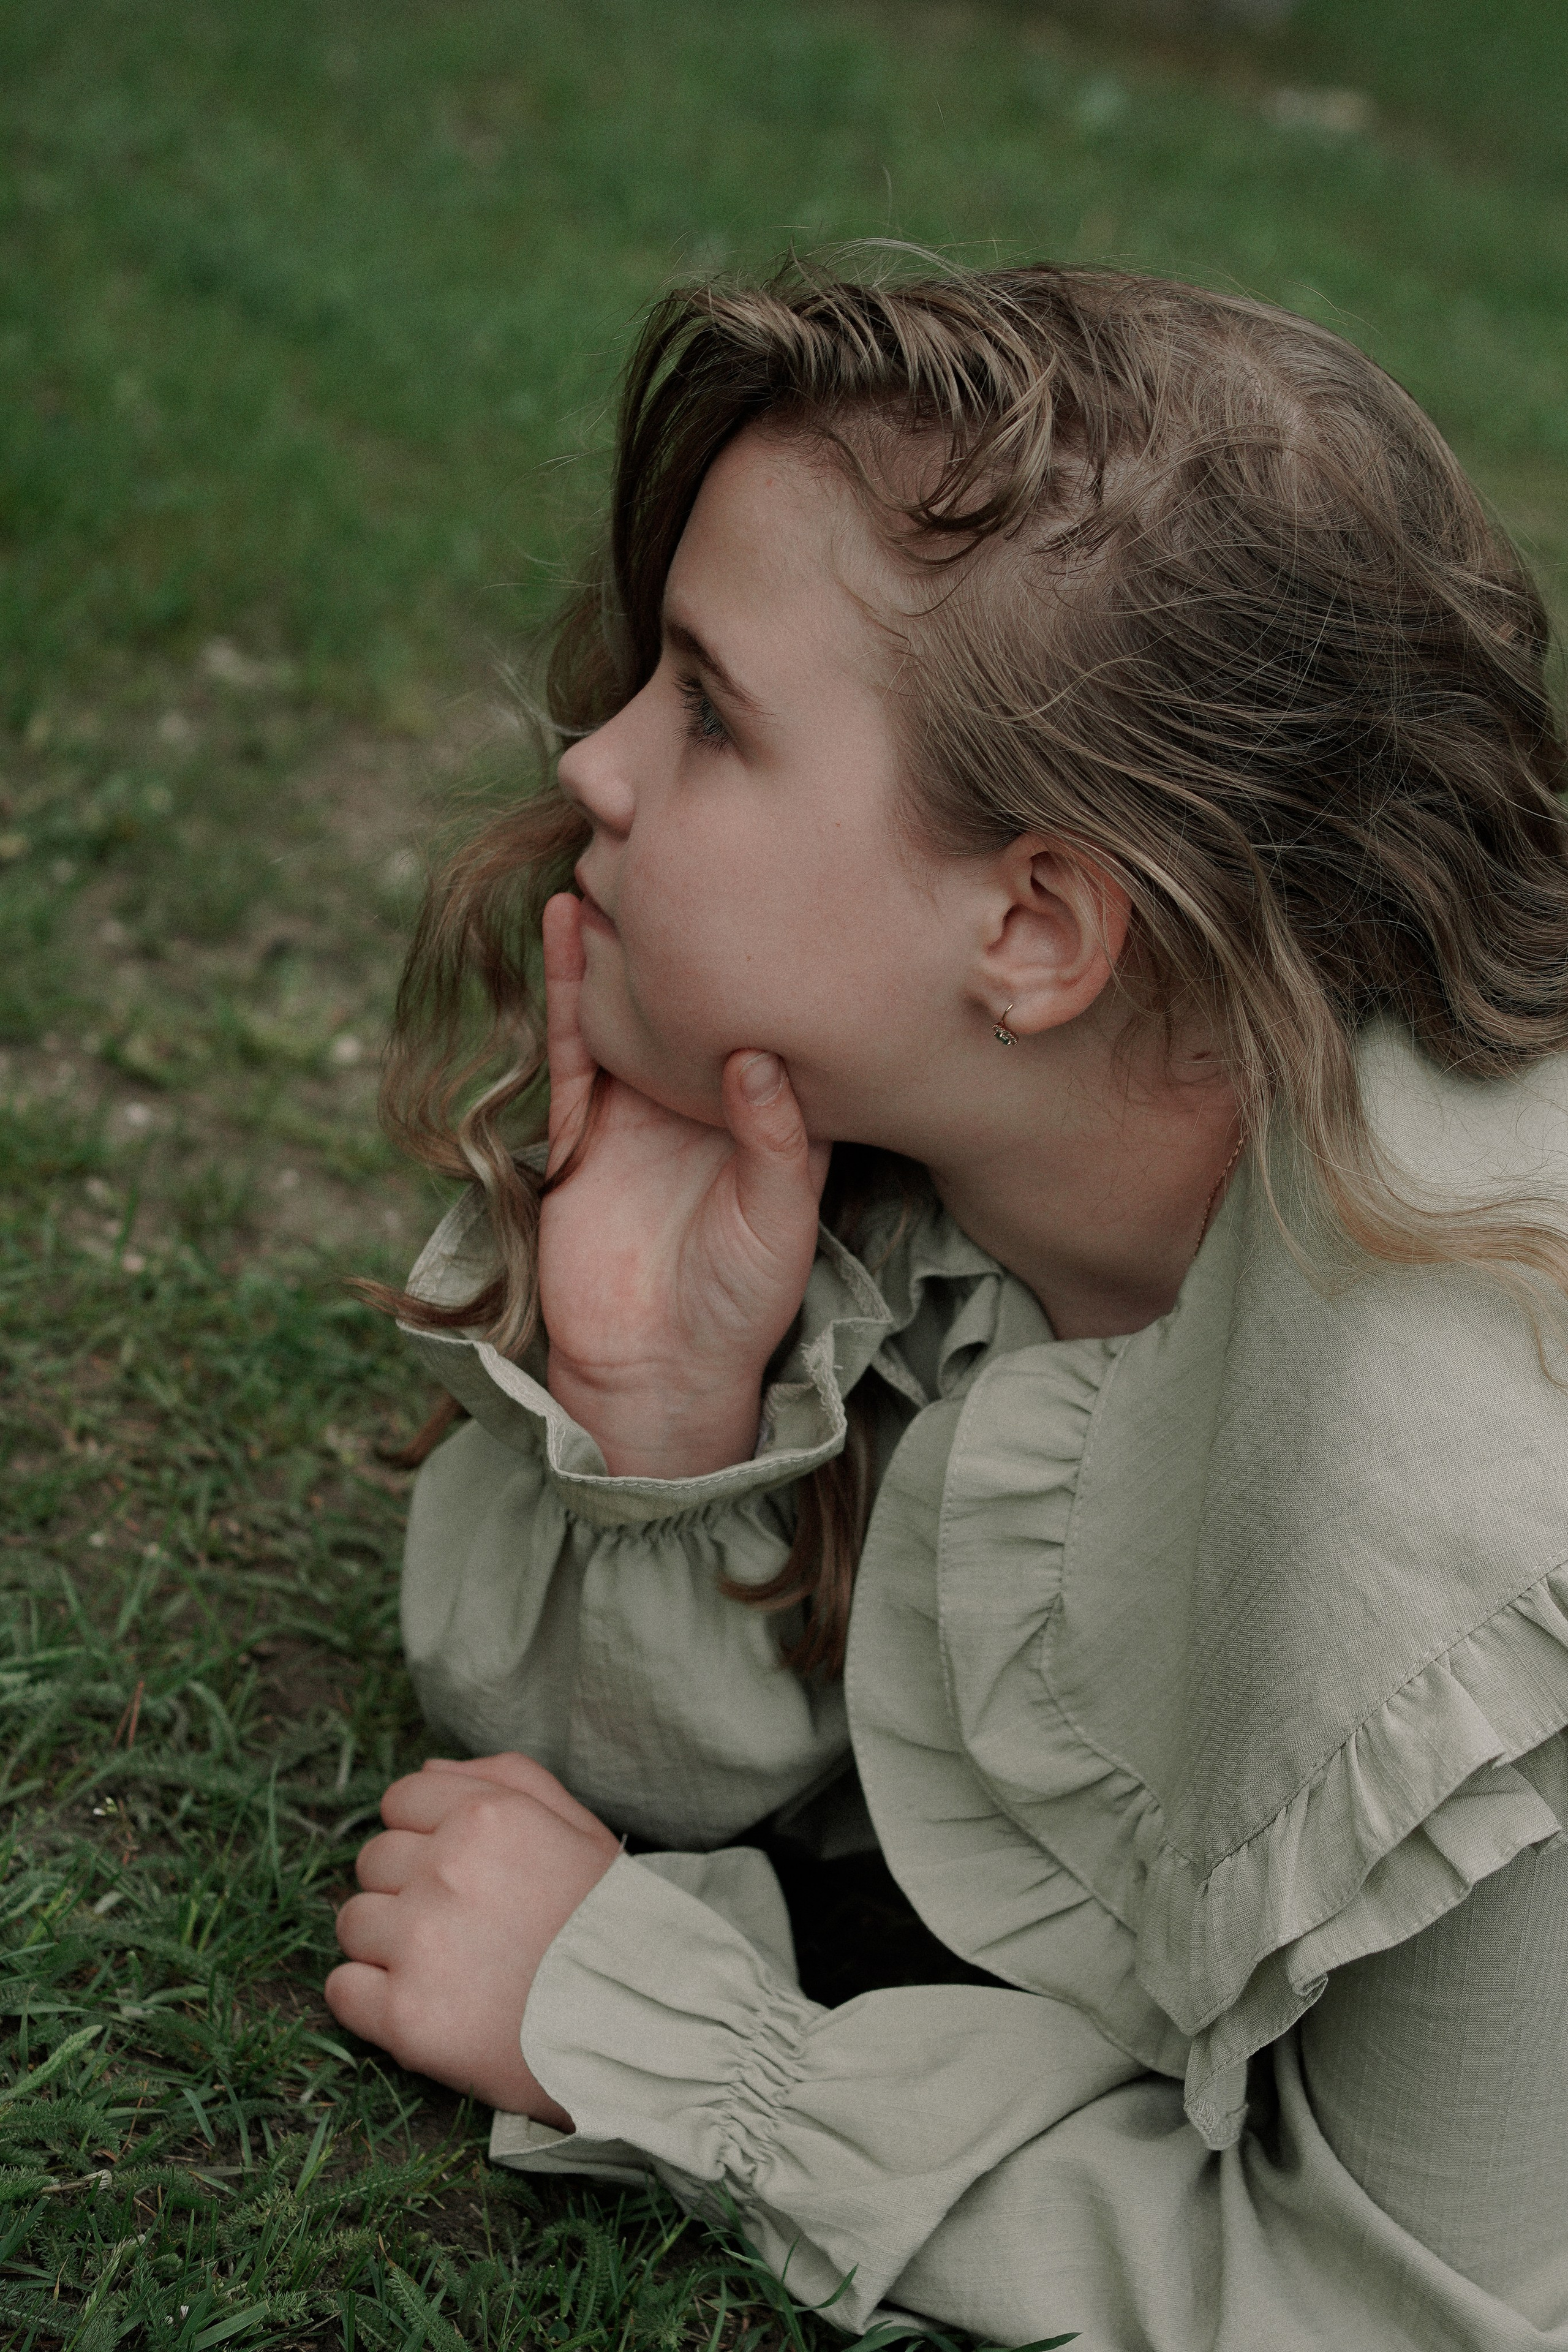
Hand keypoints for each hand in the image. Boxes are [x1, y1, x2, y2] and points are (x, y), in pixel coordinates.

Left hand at [325, 1753, 619, 2121]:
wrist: (643, 2029)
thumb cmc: (614, 1924)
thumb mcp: (580, 1829)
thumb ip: (507, 1779)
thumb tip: (427, 1769)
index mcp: (487, 1815)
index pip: (401, 1800)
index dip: (424, 1833)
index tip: (454, 1869)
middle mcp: (445, 1870)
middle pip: (374, 1860)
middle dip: (406, 1887)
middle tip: (458, 1925)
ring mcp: (420, 1944)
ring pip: (353, 1922)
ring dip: (386, 1942)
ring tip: (444, 1968)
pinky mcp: (405, 2017)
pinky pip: (342, 1990)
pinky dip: (368, 1999)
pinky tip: (419, 2004)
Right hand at [539, 893, 829, 1475]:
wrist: (658, 1373)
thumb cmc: (739, 1304)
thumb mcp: (780, 1220)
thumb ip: (773, 1141)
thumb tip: (758, 1058)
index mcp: (766, 1111)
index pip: (776, 1010)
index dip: (782, 949)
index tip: (795, 870)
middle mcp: (702, 1094)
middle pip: (699, 985)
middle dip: (699, 916)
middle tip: (703, 824)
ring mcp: (638, 1104)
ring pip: (631, 995)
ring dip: (627, 926)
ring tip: (626, 841)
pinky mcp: (579, 1125)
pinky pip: (572, 1039)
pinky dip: (567, 980)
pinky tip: (569, 915)